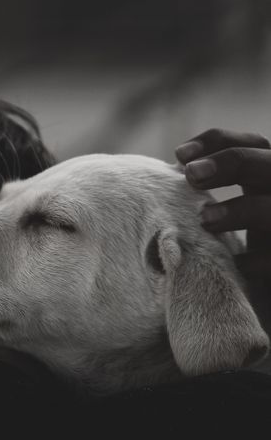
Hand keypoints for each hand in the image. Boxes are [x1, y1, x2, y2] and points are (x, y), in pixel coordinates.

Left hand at [175, 128, 270, 280]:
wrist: (266, 298)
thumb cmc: (241, 251)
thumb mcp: (231, 213)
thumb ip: (210, 188)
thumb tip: (178, 168)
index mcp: (268, 176)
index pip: (250, 143)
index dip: (216, 142)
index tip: (179, 155)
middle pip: (266, 163)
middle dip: (228, 163)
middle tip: (191, 175)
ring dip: (239, 210)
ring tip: (205, 220)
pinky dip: (254, 260)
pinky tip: (232, 264)